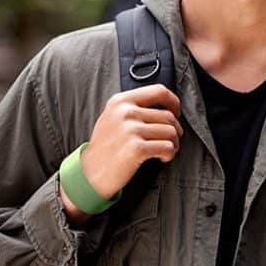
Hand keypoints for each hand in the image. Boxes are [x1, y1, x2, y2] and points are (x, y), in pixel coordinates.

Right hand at [60, 84, 182, 221]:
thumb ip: (135, 107)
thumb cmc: (106, 147)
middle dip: (175, 130)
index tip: (176, 113)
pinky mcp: (136, 148)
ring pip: (171, 132)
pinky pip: (168, 147)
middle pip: (168, 115)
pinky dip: (170, 154)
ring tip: (166, 151)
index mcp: (121, 101)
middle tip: (171, 141)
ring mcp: (130, 129)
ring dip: (174, 144)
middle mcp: (125, 112)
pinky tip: (162, 158)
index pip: (159, 91)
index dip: (174, 101)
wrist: (89, 174)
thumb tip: (168, 105)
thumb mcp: (113, 117)